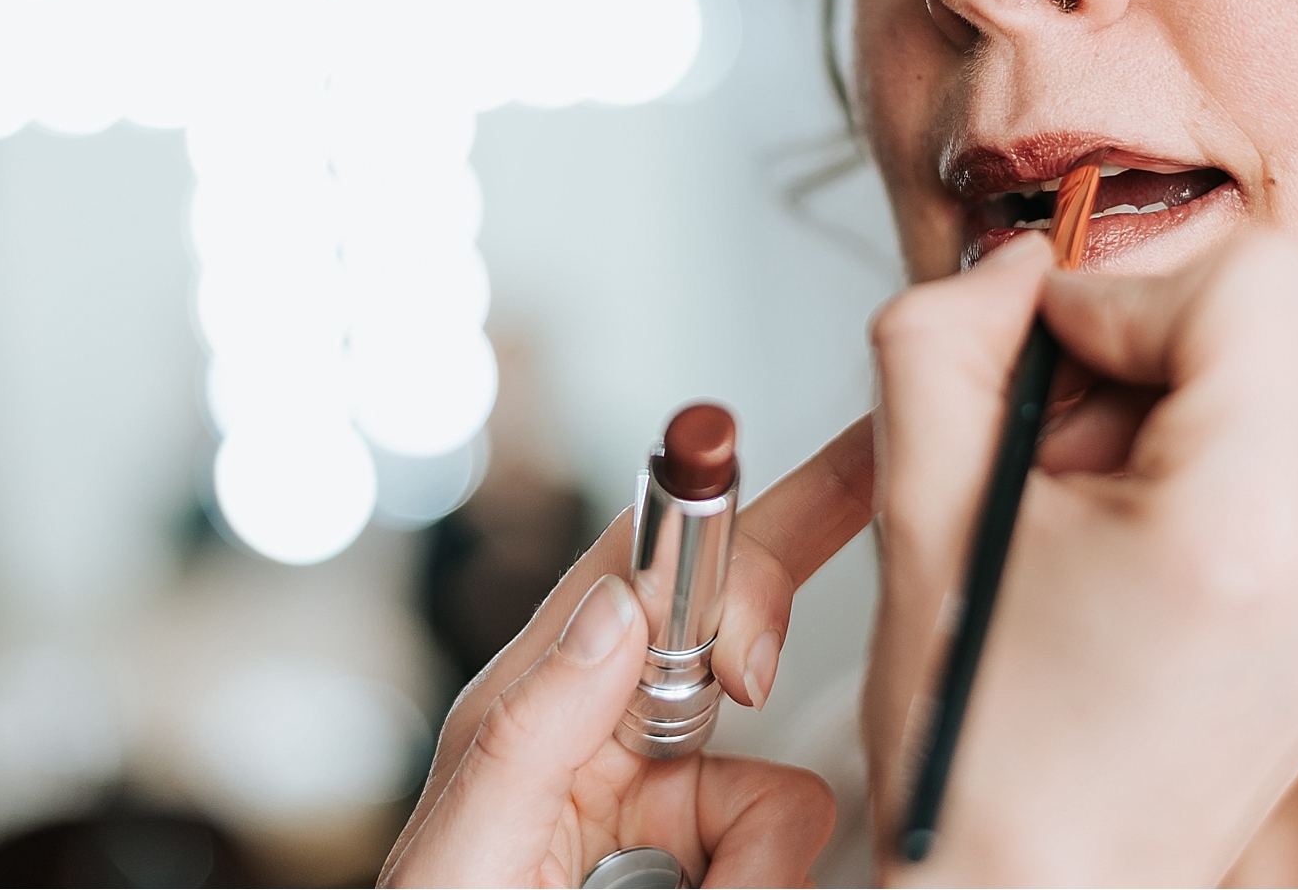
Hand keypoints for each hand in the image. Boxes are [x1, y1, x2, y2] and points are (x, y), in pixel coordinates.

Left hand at [380, 415, 876, 886]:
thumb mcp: (461, 850)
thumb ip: (529, 731)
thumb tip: (614, 608)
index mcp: (536, 708)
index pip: (641, 573)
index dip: (724, 506)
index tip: (813, 450)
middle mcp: (604, 743)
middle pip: (728, 636)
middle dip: (777, 615)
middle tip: (836, 558)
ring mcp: (661, 811)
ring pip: (777, 784)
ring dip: (760, 851)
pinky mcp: (709, 867)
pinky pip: (782, 847)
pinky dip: (764, 879)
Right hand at [865, 230, 1297, 885]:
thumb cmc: (984, 750)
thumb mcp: (918, 508)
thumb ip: (946, 337)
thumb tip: (1017, 263)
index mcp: (1249, 528)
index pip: (1255, 277)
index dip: (1125, 288)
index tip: (1051, 355)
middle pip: (1289, 308)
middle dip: (1158, 338)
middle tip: (1065, 435)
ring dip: (1194, 385)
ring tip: (1103, 488)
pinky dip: (1229, 443)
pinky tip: (1148, 525)